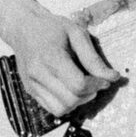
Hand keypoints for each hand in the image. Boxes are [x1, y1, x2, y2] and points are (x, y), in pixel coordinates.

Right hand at [0, 2, 121, 116]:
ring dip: (77, 102)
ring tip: (82, 87)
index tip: (104, 79)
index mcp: (51, 57)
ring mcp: (32, 85)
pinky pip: (52, 108)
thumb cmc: (51, 27)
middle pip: (71, 100)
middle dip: (89, 94)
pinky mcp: (30, 91)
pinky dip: (65, 103)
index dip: (96, 85)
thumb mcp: (76, 34)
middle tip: (95, 82)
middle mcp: (38, 74)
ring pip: (61, 109)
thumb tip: (112, 77)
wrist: (23, 27)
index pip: (78, 85)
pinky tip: (70, 89)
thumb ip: (93, 58)